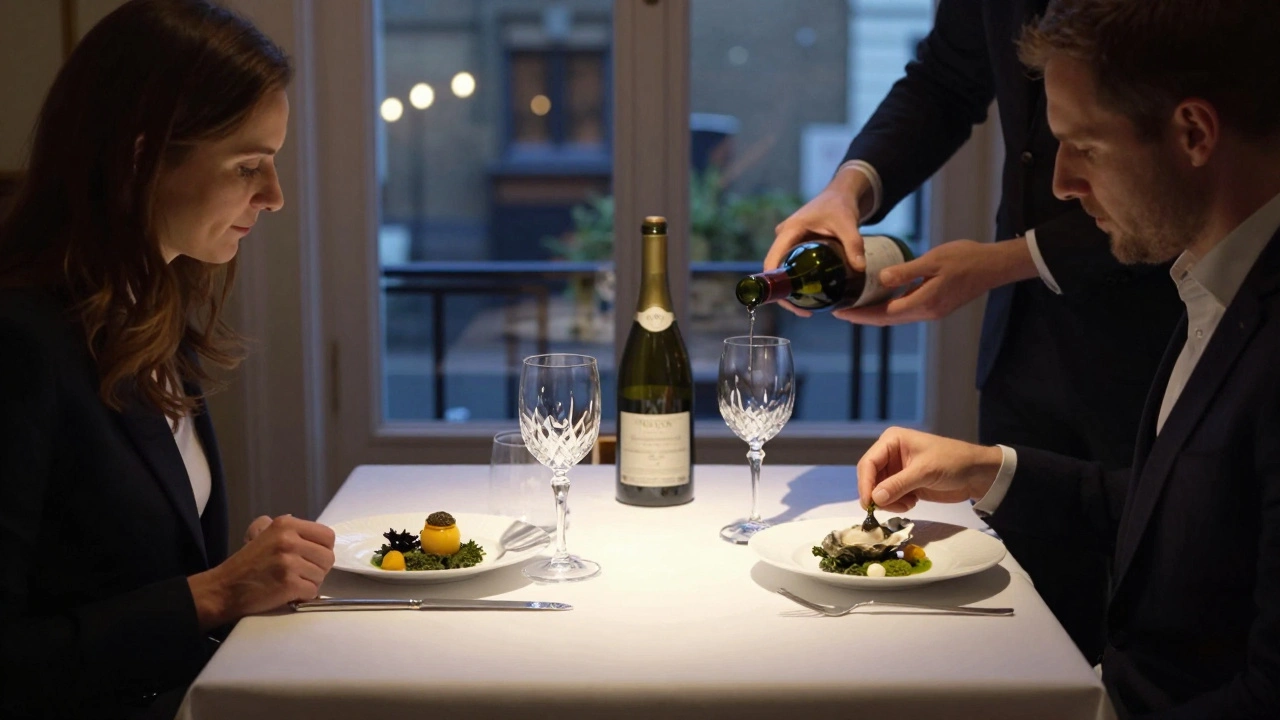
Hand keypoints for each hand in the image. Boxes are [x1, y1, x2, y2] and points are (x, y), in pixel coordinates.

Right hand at [189, 515, 335, 629]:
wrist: (224, 588)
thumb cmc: (246, 563)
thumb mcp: (262, 533)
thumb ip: (286, 528)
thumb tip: (308, 528)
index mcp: (286, 524)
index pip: (327, 536)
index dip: (324, 549)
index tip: (312, 557)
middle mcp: (289, 540)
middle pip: (328, 557)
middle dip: (319, 568)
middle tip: (302, 573)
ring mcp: (289, 562)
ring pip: (322, 575)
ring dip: (311, 583)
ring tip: (293, 582)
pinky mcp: (288, 583)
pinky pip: (312, 591)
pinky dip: (304, 596)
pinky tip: (290, 593)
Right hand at [765, 168, 874, 315]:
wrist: (840, 195)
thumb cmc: (840, 205)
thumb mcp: (847, 224)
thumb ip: (853, 244)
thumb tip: (860, 269)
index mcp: (789, 231)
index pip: (772, 262)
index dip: (777, 285)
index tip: (792, 302)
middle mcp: (783, 238)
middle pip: (776, 271)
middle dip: (787, 293)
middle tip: (805, 311)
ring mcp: (788, 243)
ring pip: (783, 271)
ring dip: (792, 290)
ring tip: (809, 308)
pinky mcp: (795, 247)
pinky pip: (791, 267)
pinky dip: (798, 282)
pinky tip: (810, 296)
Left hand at [832, 238, 1036, 325]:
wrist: (993, 266)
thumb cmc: (966, 258)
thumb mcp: (933, 261)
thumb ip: (906, 272)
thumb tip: (881, 280)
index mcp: (924, 303)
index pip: (884, 314)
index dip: (861, 314)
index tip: (841, 313)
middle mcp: (927, 312)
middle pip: (887, 319)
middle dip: (863, 317)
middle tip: (841, 312)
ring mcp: (933, 311)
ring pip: (897, 316)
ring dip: (875, 314)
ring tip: (855, 306)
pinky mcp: (937, 306)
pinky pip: (907, 310)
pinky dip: (891, 307)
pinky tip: (881, 298)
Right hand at [857, 426, 1003, 512]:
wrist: (976, 474)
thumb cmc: (953, 462)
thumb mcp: (924, 471)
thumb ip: (898, 484)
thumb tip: (874, 499)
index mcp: (892, 441)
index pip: (868, 463)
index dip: (865, 484)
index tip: (869, 503)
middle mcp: (890, 454)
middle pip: (870, 478)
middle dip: (879, 495)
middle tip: (892, 507)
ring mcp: (896, 470)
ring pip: (878, 491)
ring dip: (890, 502)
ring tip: (909, 504)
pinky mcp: (904, 484)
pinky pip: (890, 497)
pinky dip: (897, 504)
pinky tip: (913, 502)